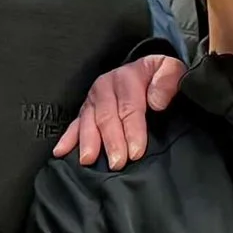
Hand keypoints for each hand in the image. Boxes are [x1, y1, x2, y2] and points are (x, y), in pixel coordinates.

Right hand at [54, 56, 185, 167]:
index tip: (136, 151)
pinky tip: (60, 151)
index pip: (130, 107)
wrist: (147, 71)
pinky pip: (75, 124)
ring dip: (88, 141)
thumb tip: (156, 101)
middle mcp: (107, 86)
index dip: (132, 130)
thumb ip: (168, 80)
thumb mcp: (172, 69)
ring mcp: (94, 99)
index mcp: (127, 77)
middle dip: (111, 141)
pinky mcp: (87, 109)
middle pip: (107, 116)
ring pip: (89, 121)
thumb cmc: (160, 76)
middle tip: (116, 162)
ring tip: (88, 159)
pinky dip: (68, 138)